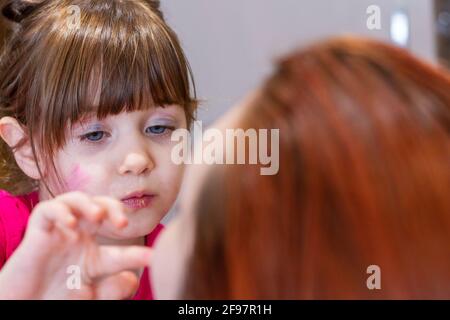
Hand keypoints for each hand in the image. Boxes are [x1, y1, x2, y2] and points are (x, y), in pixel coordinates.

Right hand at [0, 191, 151, 299]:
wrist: (23, 307)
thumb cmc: (56, 299)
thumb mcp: (89, 297)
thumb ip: (111, 290)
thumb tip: (133, 279)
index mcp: (95, 256)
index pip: (120, 249)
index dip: (137, 254)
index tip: (152, 258)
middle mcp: (80, 238)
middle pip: (102, 207)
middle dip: (115, 208)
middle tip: (122, 224)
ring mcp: (59, 233)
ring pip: (75, 200)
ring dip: (88, 202)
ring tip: (97, 216)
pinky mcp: (37, 232)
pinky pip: (47, 210)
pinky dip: (59, 210)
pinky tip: (69, 223)